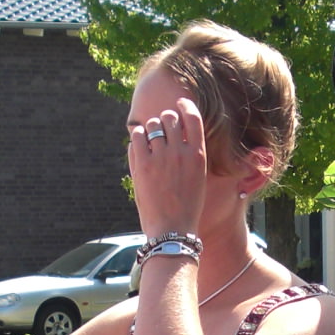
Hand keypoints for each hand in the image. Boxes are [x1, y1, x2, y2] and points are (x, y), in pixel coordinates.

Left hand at [128, 98, 210, 236]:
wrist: (172, 230)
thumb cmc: (186, 206)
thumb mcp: (197, 177)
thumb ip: (189, 154)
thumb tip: (175, 133)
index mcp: (198, 155)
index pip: (193, 117)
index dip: (185, 105)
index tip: (179, 104)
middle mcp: (180, 152)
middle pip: (169, 117)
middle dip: (164, 121)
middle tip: (161, 132)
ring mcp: (160, 157)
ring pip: (151, 125)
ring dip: (149, 129)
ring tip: (149, 143)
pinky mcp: (142, 165)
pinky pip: (136, 136)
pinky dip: (136, 139)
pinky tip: (140, 149)